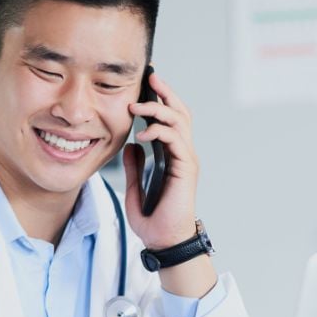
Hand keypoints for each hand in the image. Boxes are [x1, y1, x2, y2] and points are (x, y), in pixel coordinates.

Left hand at [124, 70, 197, 249]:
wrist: (163, 240)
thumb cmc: (153, 218)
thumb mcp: (136, 186)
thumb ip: (135, 165)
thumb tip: (129, 145)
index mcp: (171, 156)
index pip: (169, 120)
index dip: (160, 100)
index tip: (146, 84)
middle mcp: (182, 154)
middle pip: (179, 113)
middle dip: (165, 93)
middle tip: (151, 76)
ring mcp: (186, 160)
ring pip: (179, 122)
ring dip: (158, 109)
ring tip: (137, 105)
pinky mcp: (186, 169)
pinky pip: (176, 142)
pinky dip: (160, 132)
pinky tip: (143, 133)